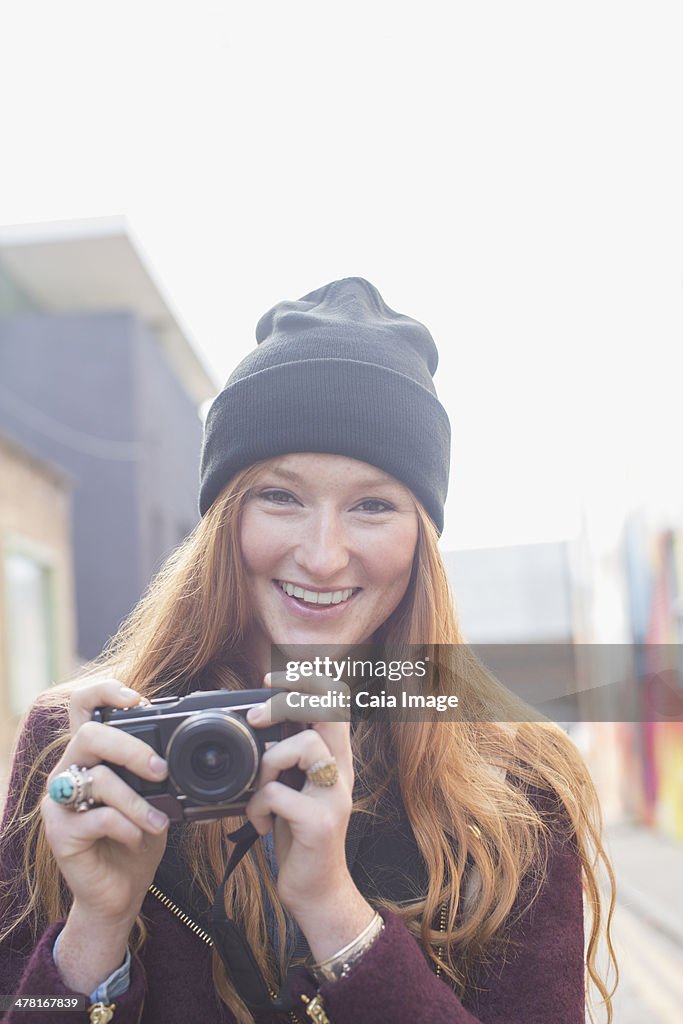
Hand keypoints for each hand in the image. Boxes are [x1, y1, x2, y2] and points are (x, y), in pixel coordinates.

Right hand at [41, 679, 170, 929]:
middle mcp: (68, 771)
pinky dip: (127, 827)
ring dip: (138, 801)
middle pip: (90, 735)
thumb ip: (153, 768)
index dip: (105, 692)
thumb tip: (181, 746)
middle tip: (161, 770)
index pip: (83, 706)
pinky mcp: (59, 834)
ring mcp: (59, 803)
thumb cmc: (137, 837)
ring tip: (160, 821)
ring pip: (98, 779)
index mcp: (90, 755)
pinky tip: (138, 839)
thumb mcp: (152, 795)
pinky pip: (97, 818)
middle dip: (132, 748)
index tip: (136, 699)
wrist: (120, 894)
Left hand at [245, 673, 374, 960]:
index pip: (335, 702)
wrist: (316, 890)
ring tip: (260, 789)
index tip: (273, 678)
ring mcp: (334, 797)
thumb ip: (289, 756)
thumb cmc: (299, 834)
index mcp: (336, 758)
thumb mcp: (297, 787)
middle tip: (256, 717)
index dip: (308, 681)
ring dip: (268, 763)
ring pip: (303, 746)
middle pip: (326, 712)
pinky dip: (258, 806)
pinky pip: (278, 794)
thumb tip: (259, 721)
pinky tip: (263, 824)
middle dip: (286, 704)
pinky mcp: (318, 823)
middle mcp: (342, 771)